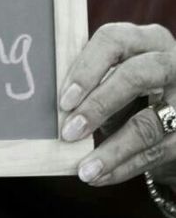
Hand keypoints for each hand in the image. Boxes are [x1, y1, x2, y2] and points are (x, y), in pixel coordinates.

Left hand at [59, 23, 175, 185]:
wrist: (172, 126)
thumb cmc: (132, 96)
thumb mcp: (113, 82)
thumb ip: (90, 85)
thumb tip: (53, 110)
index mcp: (145, 40)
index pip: (114, 40)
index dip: (87, 69)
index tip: (64, 101)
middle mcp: (171, 62)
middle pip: (137, 75)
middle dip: (99, 105)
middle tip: (68, 132)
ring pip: (149, 123)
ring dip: (112, 150)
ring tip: (84, 170)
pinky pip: (157, 151)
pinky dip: (125, 167)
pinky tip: (100, 176)